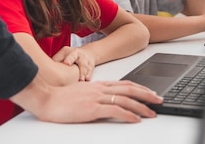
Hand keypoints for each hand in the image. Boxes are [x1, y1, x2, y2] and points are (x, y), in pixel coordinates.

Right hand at [13, 78, 162, 122]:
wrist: (45, 97)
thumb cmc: (58, 98)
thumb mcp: (80, 94)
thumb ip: (92, 95)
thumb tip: (101, 102)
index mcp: (98, 85)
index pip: (124, 84)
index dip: (140, 88)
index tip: (150, 93)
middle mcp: (100, 88)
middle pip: (129, 89)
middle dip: (147, 95)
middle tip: (159, 100)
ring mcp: (97, 97)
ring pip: (126, 99)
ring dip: (142, 106)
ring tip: (152, 112)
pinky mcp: (92, 108)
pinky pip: (115, 110)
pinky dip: (128, 115)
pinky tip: (135, 119)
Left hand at [52, 46, 95, 80]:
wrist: (87, 53)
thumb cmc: (70, 56)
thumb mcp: (63, 54)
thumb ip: (56, 61)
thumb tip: (45, 69)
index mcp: (72, 52)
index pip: (71, 55)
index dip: (69, 59)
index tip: (66, 63)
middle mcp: (80, 56)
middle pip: (81, 62)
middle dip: (80, 68)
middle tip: (78, 75)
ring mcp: (86, 62)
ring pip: (86, 68)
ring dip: (84, 74)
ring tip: (82, 80)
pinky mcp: (91, 67)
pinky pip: (90, 72)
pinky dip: (88, 76)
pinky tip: (87, 80)